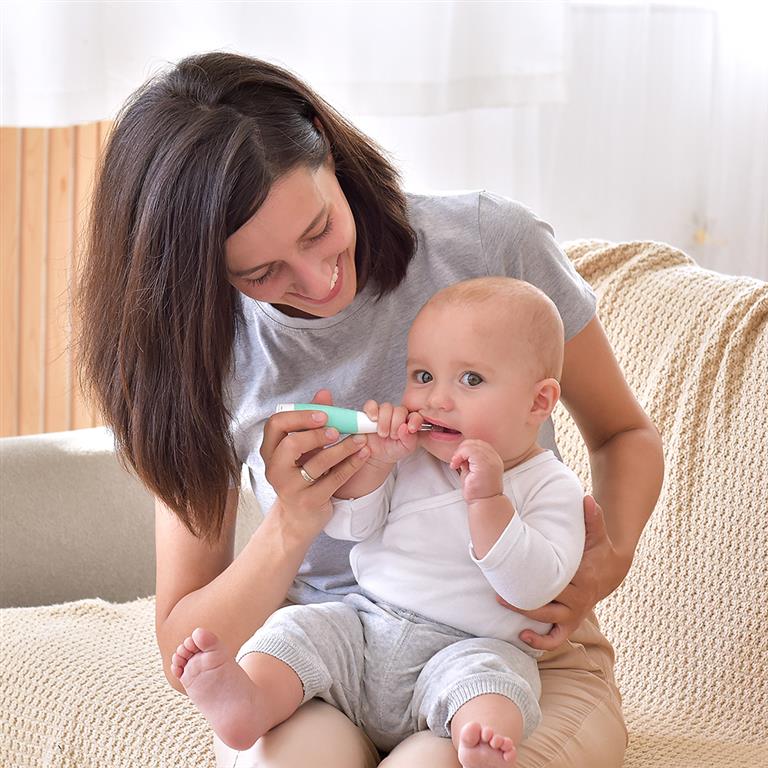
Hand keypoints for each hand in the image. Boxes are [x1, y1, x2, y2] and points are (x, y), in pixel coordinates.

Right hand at [260, 390, 370, 529]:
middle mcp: (275, 469)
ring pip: (317, 463)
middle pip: (291, 444)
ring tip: (360, 439)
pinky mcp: (309, 501)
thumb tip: (324, 393)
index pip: (275, 425)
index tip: (322, 414)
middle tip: (338, 429)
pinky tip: (363, 454)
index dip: (299, 416)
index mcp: (270, 451)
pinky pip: (334, 479)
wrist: (298, 518)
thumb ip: (311, 421)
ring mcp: (290, 487)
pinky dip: (351, 464)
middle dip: (317, 433)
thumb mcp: (303, 449)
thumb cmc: (300, 475)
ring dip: (343, 448)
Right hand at [360, 400, 420, 464]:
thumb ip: (409, 440)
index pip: (415, 415)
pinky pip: (371, 405)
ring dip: (384, 420)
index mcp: (409, 421)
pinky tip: (373, 419)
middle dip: (396, 423)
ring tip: (382, 434)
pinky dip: (372, 411)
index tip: (411, 429)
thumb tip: (405, 428)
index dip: (414, 420)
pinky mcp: (371, 412)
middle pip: (400, 410)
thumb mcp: (405, 449)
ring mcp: (384, 412)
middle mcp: (397, 415)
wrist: (377, 455)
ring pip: (386, 407)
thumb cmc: (393, 450)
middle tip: (393, 436)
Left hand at [450, 439, 503, 502]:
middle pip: (475, 442)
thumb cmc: (478, 490)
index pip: (478, 444)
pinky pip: (469, 450)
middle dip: (462, 449)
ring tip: (456, 464)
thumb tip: (462, 453)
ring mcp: (490, 460)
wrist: (484, 502)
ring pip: (470, 444)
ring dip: (459, 453)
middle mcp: (494, 457)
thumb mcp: (472, 470)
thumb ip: (469, 459)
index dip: (466, 448)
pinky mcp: (484, 464)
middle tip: (456, 461)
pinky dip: (459, 455)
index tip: (459, 459)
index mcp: (493, 458)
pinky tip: (456, 465)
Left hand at [496, 495, 618, 650]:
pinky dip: (541, 643)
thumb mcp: (597, 533)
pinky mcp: (571, 624)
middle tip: (496, 587)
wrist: (611, 570)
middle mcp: (579, 599)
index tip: (513, 569)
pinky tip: (522, 636)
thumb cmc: (598, 548)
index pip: (557, 579)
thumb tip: (587, 498)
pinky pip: (557, 640)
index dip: (535, 577)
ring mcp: (575, 613)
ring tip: (501, 602)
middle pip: (547, 601)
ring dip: (524, 614)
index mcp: (582, 577)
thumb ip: (593, 517)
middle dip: (522, 596)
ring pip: (547, 619)